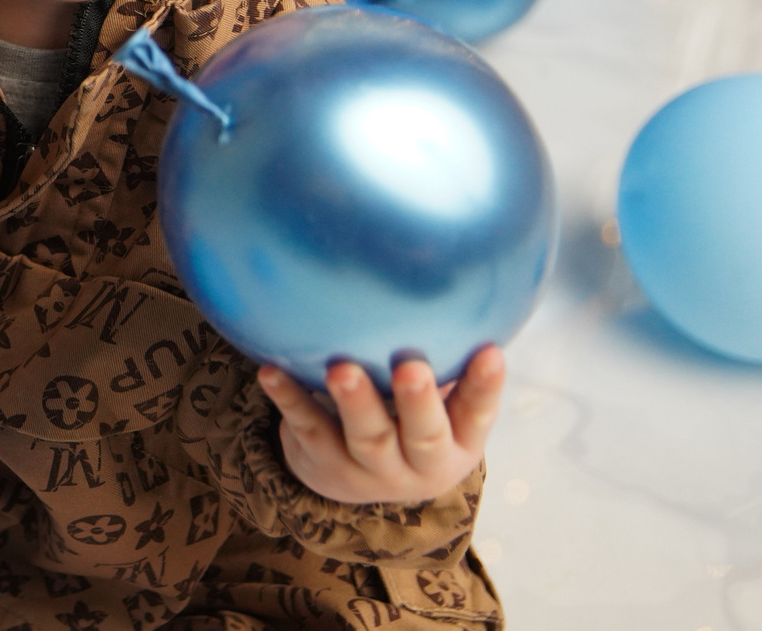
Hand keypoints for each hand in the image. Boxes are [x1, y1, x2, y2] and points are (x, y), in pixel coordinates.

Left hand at [258, 345, 503, 505]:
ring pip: (365, 437)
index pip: (477, 415)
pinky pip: (307, 428)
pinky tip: (270, 371)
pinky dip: (289, 398)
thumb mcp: (438, 406)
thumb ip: (445, 358)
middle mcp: (420, 463)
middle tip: (411, 368)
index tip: (491, 352)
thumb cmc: (406, 420)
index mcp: (457, 443)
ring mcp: (371, 469)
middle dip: (417, 402)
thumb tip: (452, 280)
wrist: (355, 480)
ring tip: (341, 369)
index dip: (485, 386)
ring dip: (354, 402)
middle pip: (422, 435)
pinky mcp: (324, 462)